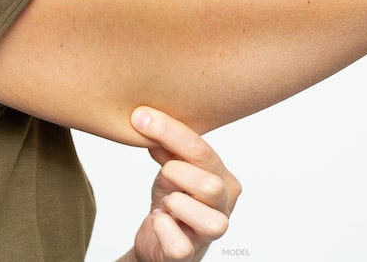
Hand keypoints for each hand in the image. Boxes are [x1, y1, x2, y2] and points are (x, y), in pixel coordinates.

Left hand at [119, 106, 241, 261]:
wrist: (160, 238)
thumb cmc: (172, 198)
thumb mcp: (170, 166)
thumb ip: (165, 144)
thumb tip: (147, 119)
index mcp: (224, 178)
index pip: (202, 151)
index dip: (170, 132)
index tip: (141, 118)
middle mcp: (225, 206)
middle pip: (210, 186)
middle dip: (177, 174)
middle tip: (164, 174)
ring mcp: (211, 234)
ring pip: (210, 222)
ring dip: (177, 205)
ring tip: (165, 202)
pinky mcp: (190, 255)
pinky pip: (180, 245)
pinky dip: (163, 229)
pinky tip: (158, 220)